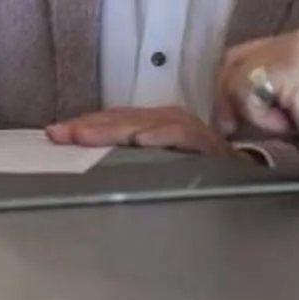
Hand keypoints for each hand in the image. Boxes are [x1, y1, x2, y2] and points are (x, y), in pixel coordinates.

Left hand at [48, 106, 232, 157]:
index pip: (114, 120)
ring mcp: (190, 131)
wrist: (244, 180)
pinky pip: (183, 136)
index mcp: (154, 124)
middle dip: (91, 127)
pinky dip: (162, 136)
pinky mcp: (209, 144)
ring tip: (86, 136)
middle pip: (125, 119)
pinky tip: (142, 140)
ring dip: (116, 129)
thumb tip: (83, 153)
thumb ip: (127, 159)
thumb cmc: (197, 172)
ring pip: (147, 123)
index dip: (85, 125)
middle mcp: (170, 122)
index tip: (54, 133)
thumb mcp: (158, 163)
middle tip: (61, 134)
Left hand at [216, 30, 298, 193]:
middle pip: (232, 62)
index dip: (227, 90)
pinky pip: (247, 91)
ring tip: (285, 125)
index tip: (232, 123)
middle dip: (227, 100)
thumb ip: (263, 92)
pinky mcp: (293, 67)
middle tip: (238, 132)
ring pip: (235, 77)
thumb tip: (222, 101)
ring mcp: (297, 48)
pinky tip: (290, 125)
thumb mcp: (290, 106)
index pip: (241, 56)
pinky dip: (258, 116)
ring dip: (249, 111)